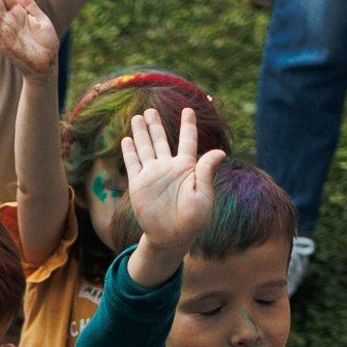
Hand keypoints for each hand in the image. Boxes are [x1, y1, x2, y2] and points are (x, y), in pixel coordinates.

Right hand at [120, 105, 222, 254]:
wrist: (171, 236)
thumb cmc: (193, 219)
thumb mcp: (204, 195)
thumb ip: (206, 172)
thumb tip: (219, 151)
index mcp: (187, 168)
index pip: (187, 140)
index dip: (187, 125)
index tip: (188, 110)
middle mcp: (168, 167)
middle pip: (161, 140)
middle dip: (156, 125)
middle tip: (151, 110)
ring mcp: (152, 174)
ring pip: (145, 147)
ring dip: (141, 132)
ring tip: (138, 117)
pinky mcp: (138, 184)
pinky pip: (133, 163)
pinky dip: (129, 151)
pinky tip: (127, 139)